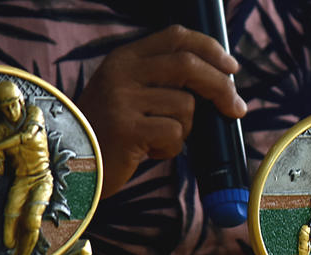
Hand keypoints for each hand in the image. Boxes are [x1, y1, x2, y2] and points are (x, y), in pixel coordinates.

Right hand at [77, 25, 247, 196]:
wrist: (73, 162)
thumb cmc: (112, 132)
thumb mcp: (130, 94)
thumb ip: (163, 81)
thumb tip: (221, 82)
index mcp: (125, 58)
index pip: (176, 36)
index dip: (210, 48)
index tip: (232, 68)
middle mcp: (121, 73)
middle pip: (188, 65)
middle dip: (221, 87)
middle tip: (237, 108)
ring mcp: (121, 99)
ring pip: (185, 106)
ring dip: (185, 129)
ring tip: (159, 139)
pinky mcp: (126, 129)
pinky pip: (174, 133)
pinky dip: (172, 147)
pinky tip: (149, 152)